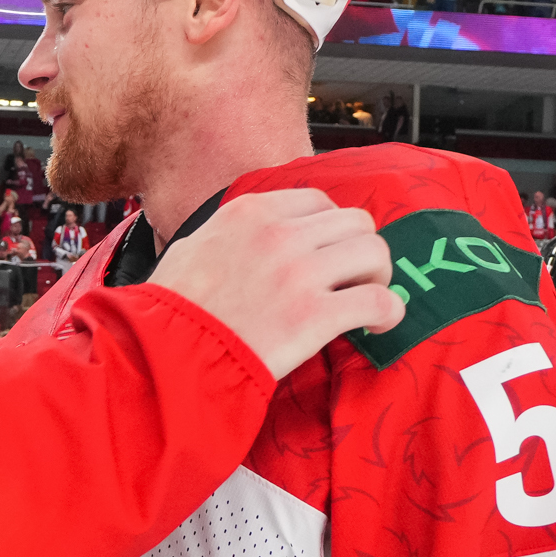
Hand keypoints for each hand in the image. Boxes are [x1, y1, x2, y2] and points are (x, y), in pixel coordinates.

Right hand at [150, 189, 402, 379]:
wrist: (166, 354)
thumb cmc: (171, 311)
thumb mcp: (191, 248)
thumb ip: (227, 235)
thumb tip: (240, 241)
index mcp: (252, 213)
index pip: (319, 201)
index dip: (332, 230)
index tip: (329, 255)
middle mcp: (280, 234)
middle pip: (357, 222)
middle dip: (361, 251)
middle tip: (353, 280)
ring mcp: (300, 273)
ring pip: (375, 253)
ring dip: (378, 278)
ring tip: (365, 302)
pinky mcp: (314, 316)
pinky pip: (379, 301)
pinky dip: (388, 313)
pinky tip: (379, 326)